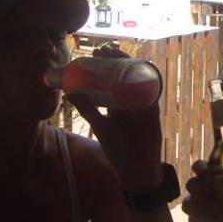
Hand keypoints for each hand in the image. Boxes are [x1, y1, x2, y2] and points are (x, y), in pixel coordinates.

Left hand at [68, 46, 162, 192]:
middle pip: (129, 75)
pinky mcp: (153, 116)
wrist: (134, 170)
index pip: (116, 78)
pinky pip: (152, 98)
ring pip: (141, 82)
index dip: (109, 64)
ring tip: (119, 57)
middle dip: (119, 60)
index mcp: (121, 102)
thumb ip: (87, 110)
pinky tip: (141, 77)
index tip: (96, 53)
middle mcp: (133, 101)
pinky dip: (147, 87)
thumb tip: (70, 94)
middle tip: (105, 51)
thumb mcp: (100, 126)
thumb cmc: (118, 148)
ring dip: (132, 68)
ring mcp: (144, 107)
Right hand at [182, 160, 219, 221]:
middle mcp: (201, 188)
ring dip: (195, 206)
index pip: (199, 167)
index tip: (205, 172)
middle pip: (191, 185)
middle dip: (197, 187)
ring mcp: (198, 205)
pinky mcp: (200, 221)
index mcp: (209, 175)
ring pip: (187, 204)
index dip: (200, 168)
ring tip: (207, 209)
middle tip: (207, 190)